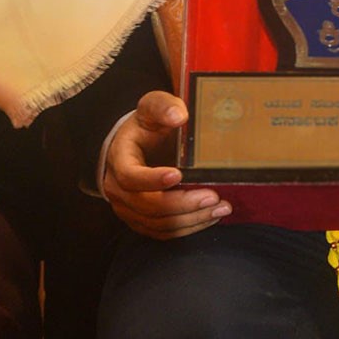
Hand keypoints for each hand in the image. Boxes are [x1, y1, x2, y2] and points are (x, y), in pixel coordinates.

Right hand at [103, 90, 230, 238]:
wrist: (134, 145)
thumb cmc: (145, 127)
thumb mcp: (151, 107)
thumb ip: (163, 106)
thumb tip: (178, 116)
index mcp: (119, 159)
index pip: (131, 177)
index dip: (153, 179)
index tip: (179, 174)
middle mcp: (118, 189)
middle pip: (148, 205)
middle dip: (183, 204)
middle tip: (213, 196)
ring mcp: (128, 209)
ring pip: (158, 223)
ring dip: (191, 219)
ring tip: (220, 208)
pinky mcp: (141, 220)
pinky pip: (163, 232)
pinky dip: (188, 228)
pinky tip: (210, 217)